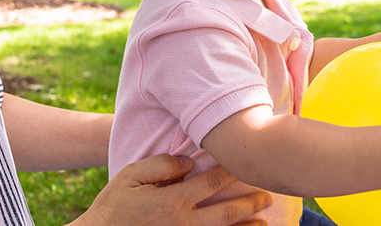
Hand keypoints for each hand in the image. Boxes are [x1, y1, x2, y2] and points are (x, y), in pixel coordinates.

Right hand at [74, 155, 271, 225]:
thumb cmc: (112, 206)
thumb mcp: (130, 176)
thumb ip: (160, 165)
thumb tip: (188, 161)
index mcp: (174, 200)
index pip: (211, 182)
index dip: (231, 172)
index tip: (246, 164)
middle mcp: (184, 222)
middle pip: (226, 212)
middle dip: (250, 204)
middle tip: (268, 196)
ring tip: (265, 224)